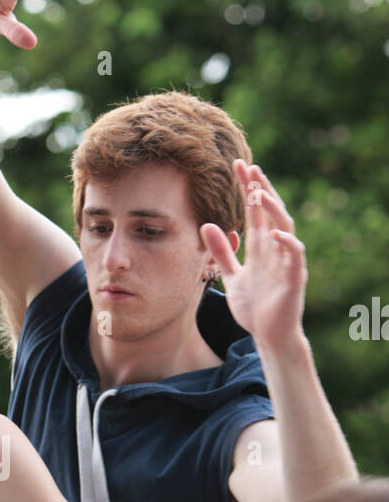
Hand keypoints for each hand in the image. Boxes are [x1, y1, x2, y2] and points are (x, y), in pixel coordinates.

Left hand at [200, 160, 306, 351]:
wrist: (268, 335)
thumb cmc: (253, 307)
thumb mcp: (231, 276)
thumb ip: (222, 252)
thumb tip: (206, 225)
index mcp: (260, 246)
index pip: (255, 210)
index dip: (248, 188)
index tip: (237, 165)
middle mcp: (274, 249)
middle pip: (270, 211)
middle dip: (260, 189)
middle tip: (248, 167)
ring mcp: (286, 262)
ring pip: (284, 227)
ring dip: (274, 210)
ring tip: (259, 193)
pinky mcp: (293, 279)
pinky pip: (294, 257)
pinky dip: (287, 244)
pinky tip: (275, 233)